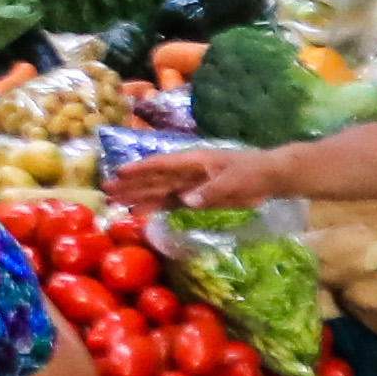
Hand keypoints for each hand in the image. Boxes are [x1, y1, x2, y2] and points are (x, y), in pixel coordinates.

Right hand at [109, 146, 276, 212]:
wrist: (270, 178)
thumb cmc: (253, 173)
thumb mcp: (234, 181)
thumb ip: (210, 191)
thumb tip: (185, 200)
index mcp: (193, 162)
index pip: (161, 165)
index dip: (139, 170)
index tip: (118, 174)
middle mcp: (187, 173)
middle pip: (153, 179)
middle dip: (130, 185)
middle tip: (106, 191)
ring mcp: (190, 185)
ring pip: (158, 192)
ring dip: (137, 197)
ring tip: (115, 202)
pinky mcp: (197, 198)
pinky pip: (171, 203)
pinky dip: (154, 208)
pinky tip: (139, 213)